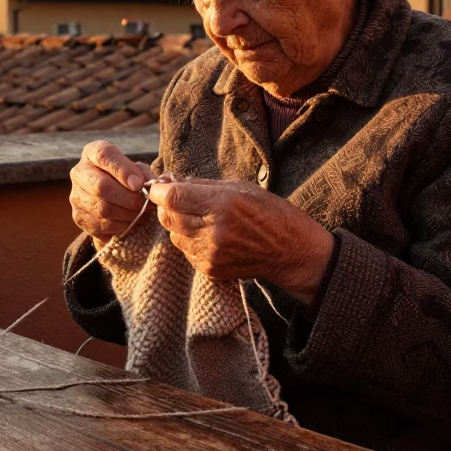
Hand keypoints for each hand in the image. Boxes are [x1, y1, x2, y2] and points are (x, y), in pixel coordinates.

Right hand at [69, 140, 154, 245]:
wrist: (112, 197)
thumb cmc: (127, 178)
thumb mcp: (137, 168)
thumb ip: (144, 173)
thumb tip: (148, 186)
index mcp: (92, 153)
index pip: (103, 155)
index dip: (123, 170)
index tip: (139, 184)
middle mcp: (79, 173)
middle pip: (101, 187)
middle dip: (129, 198)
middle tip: (146, 204)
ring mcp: (76, 196)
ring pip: (102, 209)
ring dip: (127, 214)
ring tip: (141, 213)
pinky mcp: (78, 217)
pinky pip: (101, 225)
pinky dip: (120, 226)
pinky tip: (130, 222)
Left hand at [145, 178, 334, 303]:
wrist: (290, 251)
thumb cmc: (269, 212)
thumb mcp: (239, 187)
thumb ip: (202, 184)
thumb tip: (171, 181)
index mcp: (222, 204)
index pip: (172, 198)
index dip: (160, 190)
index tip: (161, 186)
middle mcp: (213, 231)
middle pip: (167, 217)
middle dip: (167, 206)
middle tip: (179, 199)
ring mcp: (210, 254)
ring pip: (173, 235)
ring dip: (179, 224)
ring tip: (201, 218)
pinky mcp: (210, 269)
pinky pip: (185, 251)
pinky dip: (190, 240)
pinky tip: (210, 235)